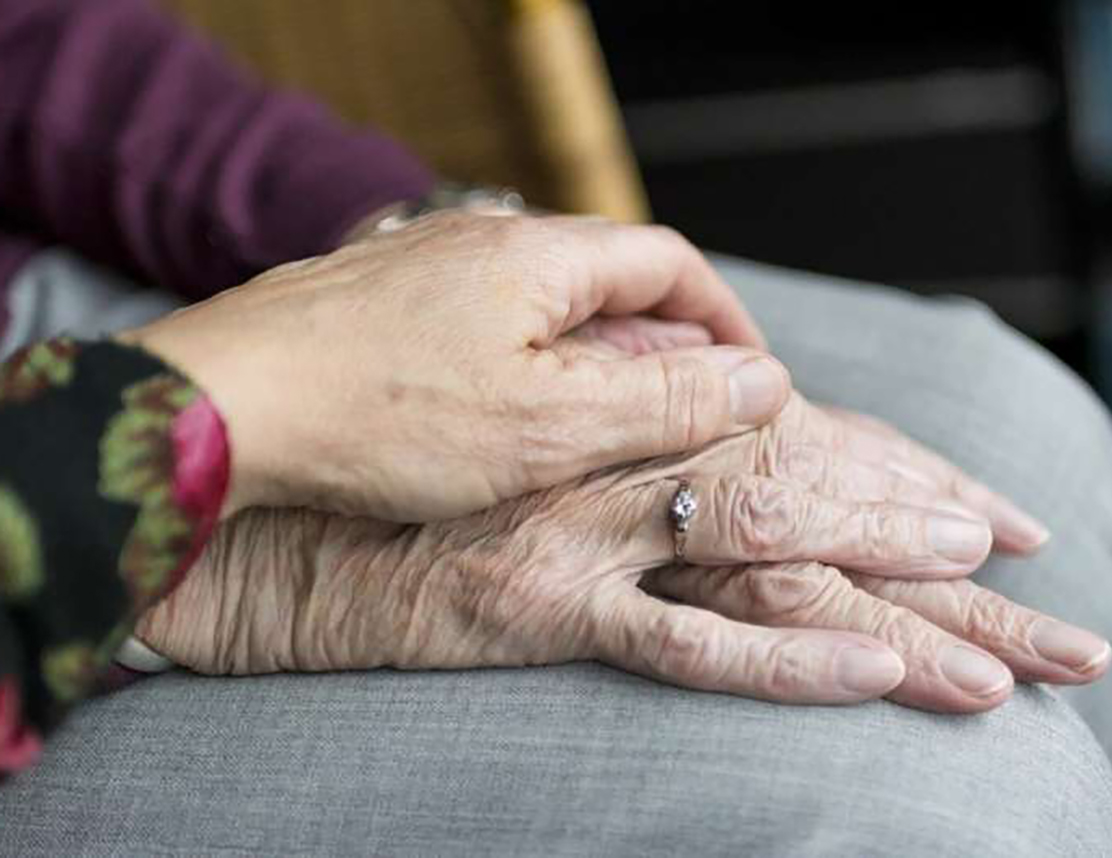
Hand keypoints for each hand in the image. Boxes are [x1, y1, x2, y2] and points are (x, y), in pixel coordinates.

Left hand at [120, 211, 783, 521]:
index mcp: (538, 255)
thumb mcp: (548, 424)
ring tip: (601, 426)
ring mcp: (422, 266)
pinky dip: (520, 365)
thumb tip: (761, 381)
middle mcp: (481, 241)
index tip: (749, 376)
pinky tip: (501, 419)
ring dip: (590, 357)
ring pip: (540, 304)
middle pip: (607, 278)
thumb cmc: (378, 416)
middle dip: (661, 343)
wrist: (217, 411)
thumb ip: (662, 400)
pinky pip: (478, 324)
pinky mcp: (375, 304)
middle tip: (682, 413)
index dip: (723, 319)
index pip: (670, 262)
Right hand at [137, 405, 1105, 714]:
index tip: (969, 496)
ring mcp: (585, 531)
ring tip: (995, 639)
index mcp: (614, 413)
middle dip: (916, 519)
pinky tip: (873, 671)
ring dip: (888, 582)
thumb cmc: (395, 468)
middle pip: (800, 483)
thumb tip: (680, 430)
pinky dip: (785, 657)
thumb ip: (599, 427)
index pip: (785, 432)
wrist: (274, 515)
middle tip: (1015, 553)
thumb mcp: (511, 437)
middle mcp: (614, 458)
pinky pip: (683, 639)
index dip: (882, 460)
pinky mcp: (542, 605)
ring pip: (768, 546)